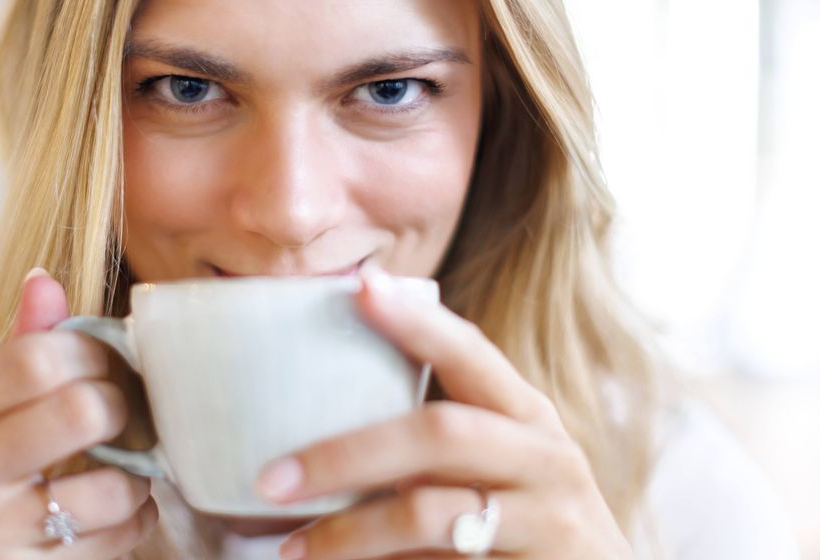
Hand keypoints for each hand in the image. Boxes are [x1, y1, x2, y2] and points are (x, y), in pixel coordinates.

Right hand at [0, 269, 157, 558]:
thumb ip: (11, 351)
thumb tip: (46, 281)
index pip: (35, 358)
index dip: (92, 351)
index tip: (106, 360)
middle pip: (79, 411)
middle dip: (121, 404)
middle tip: (123, 409)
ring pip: (108, 487)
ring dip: (138, 473)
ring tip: (128, 465)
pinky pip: (114, 542)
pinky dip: (137, 519)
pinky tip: (124, 509)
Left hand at [255, 266, 631, 559]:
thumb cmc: (530, 517)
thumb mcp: (504, 462)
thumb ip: (439, 436)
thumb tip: (320, 421)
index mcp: (525, 415)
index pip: (471, 352)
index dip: (417, 321)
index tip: (360, 287)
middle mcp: (544, 458)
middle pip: (439, 434)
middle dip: (347, 453)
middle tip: (273, 477)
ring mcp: (546, 521)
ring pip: (430, 514)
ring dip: (349, 532)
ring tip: (290, 549)